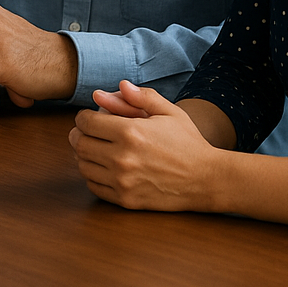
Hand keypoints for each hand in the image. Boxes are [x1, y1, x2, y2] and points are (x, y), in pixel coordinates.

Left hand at [68, 80, 219, 211]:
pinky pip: (94, 187)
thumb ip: (141, 96)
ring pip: (83, 166)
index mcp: (130, 132)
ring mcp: (123, 182)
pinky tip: (103, 168)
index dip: (83, 117)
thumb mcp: (168, 111)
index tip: (89, 117)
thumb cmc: (188, 142)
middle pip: (80, 144)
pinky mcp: (126, 201)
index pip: (85, 122)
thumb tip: (119, 85)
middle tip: (87, 132)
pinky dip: (93, 176)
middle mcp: (122, 158)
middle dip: (80, 134)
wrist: (207, 180)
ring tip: (95, 149)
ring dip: (84, 155)